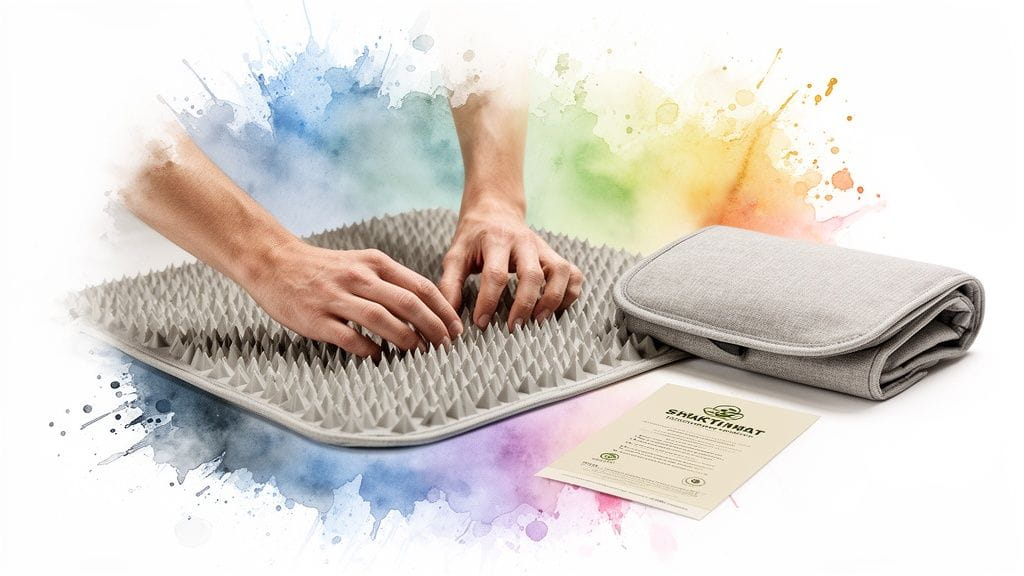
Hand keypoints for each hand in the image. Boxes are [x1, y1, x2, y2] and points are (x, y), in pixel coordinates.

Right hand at [244, 240, 462, 359]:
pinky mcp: (316, 318)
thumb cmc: (324, 268)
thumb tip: (424, 309)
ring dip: (406, 339)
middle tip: (445, 346)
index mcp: (374, 263)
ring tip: (420, 353)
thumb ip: (390, 282)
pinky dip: (369, 350)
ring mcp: (336, 298)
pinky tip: (380, 357)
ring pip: (381, 319)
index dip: (443, 310)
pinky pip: (350, 338)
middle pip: (407, 303)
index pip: (420, 286)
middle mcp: (358, 278)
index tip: (455, 329)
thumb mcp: (361, 262)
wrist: (274, 262)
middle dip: (433, 327)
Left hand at [439, 200, 583, 330]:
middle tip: (513, 328)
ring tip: (538, 321)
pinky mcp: (555, 255)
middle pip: (532, 274)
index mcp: (496, 240)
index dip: (489, 301)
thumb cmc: (473, 238)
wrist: (494, 211)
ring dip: (553, 299)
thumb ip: (450, 285)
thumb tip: (449, 318)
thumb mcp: (455, 256)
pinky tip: (555, 309)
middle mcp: (524, 242)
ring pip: (560, 272)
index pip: (496, 273)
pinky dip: (570, 294)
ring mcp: (544, 248)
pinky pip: (574, 274)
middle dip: (524, 304)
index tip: (481, 322)